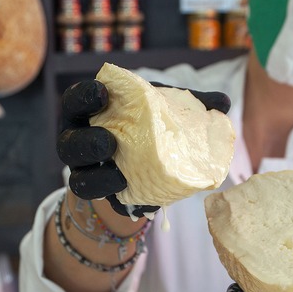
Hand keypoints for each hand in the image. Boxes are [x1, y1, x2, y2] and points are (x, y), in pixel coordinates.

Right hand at [56, 79, 230, 217]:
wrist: (143, 169)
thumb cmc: (150, 128)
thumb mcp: (164, 112)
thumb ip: (189, 105)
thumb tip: (223, 102)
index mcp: (92, 111)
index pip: (77, 98)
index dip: (85, 95)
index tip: (102, 93)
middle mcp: (80, 137)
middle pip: (69, 140)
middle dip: (86, 141)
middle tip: (108, 141)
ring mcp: (83, 168)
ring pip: (76, 175)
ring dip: (95, 174)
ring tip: (118, 174)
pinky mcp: (95, 192)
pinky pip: (93, 198)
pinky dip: (107, 194)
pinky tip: (125, 190)